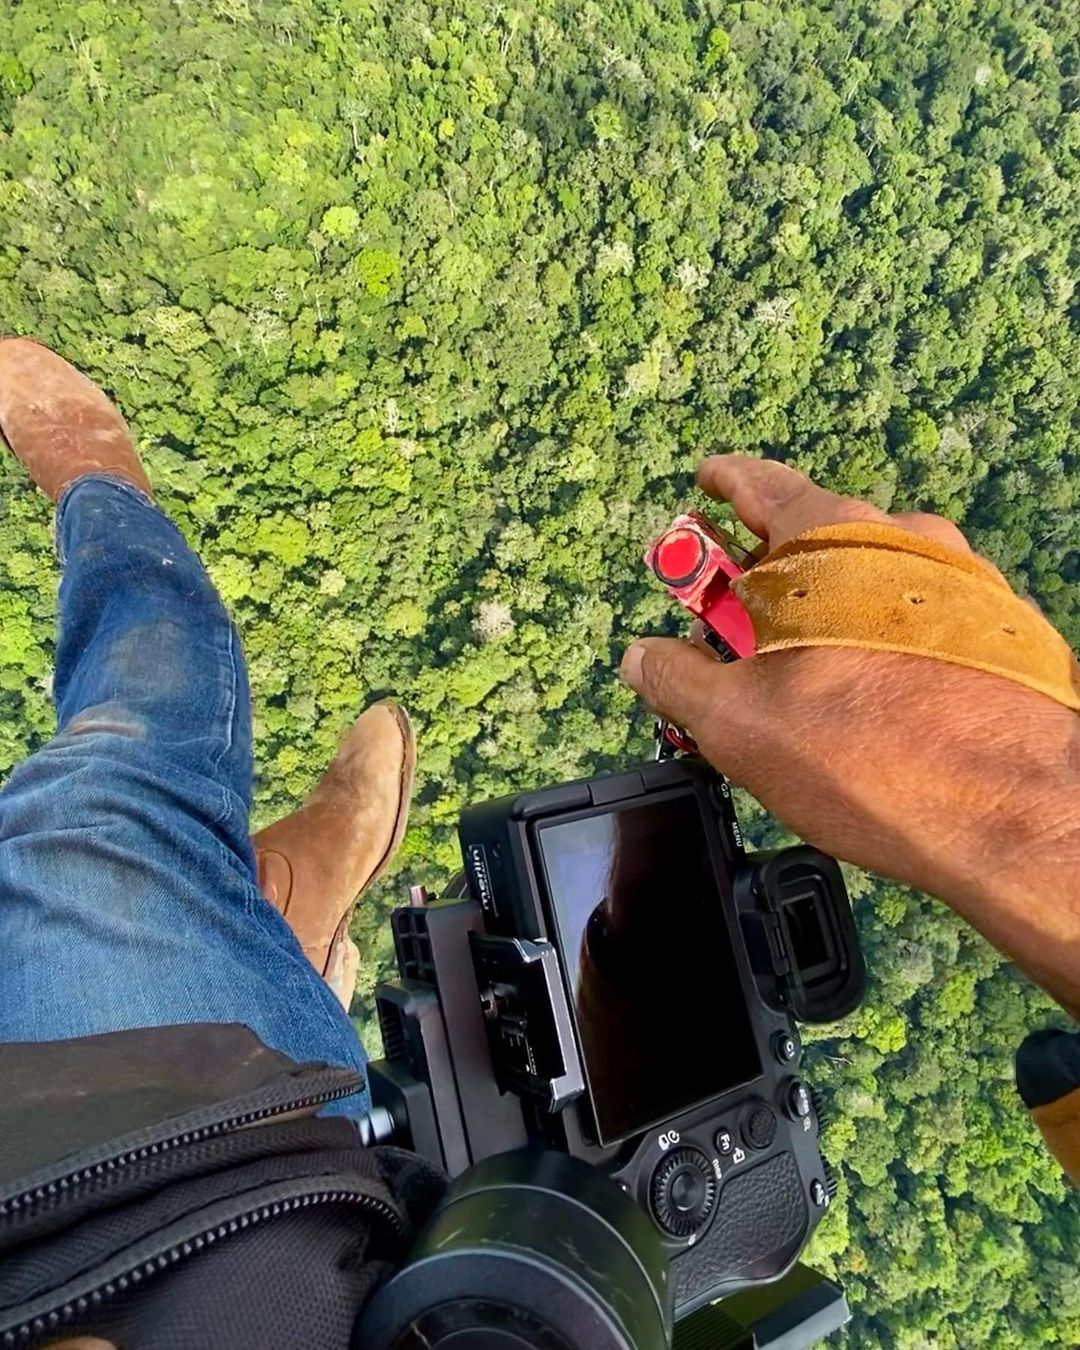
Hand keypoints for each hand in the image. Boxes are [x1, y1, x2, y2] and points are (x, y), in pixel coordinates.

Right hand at [621, 456, 1079, 1014]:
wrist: (1016, 814)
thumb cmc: (870, 755)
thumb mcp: (739, 724)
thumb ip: (678, 679)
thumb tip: (642, 656)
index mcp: (834, 538)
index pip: (761, 484)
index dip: (724, 482)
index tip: (707, 481)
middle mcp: (906, 540)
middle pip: (816, 538)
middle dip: (767, 574)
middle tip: (735, 624)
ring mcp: (964, 583)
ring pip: (870, 580)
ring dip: (826, 612)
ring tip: (800, 678)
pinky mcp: (1003, 632)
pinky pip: (917, 616)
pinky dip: (879, 639)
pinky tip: (870, 700)